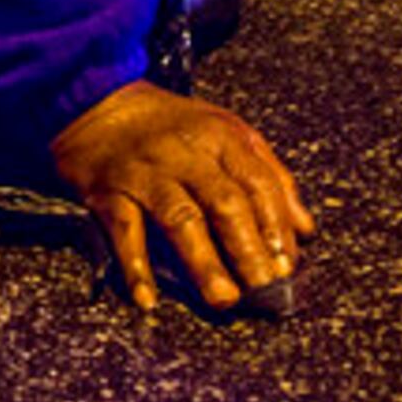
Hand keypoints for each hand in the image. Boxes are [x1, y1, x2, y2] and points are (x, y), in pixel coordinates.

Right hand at [47, 78, 311, 315]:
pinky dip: (135, 265)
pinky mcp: (108, 191)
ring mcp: (145, 172)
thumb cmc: (169, 126)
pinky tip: (148, 298)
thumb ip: (268, 175)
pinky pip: (123, 230)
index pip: (258, 183)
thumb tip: (305, 229)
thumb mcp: (225, 132)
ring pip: (179, 218)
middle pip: (224, 202)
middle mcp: (184, 152)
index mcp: (219, 137)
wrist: (96, 103)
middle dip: (248, 249)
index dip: (276, 226)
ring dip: (203, 262)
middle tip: (265, 292)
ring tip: (224, 299)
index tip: (288, 265)